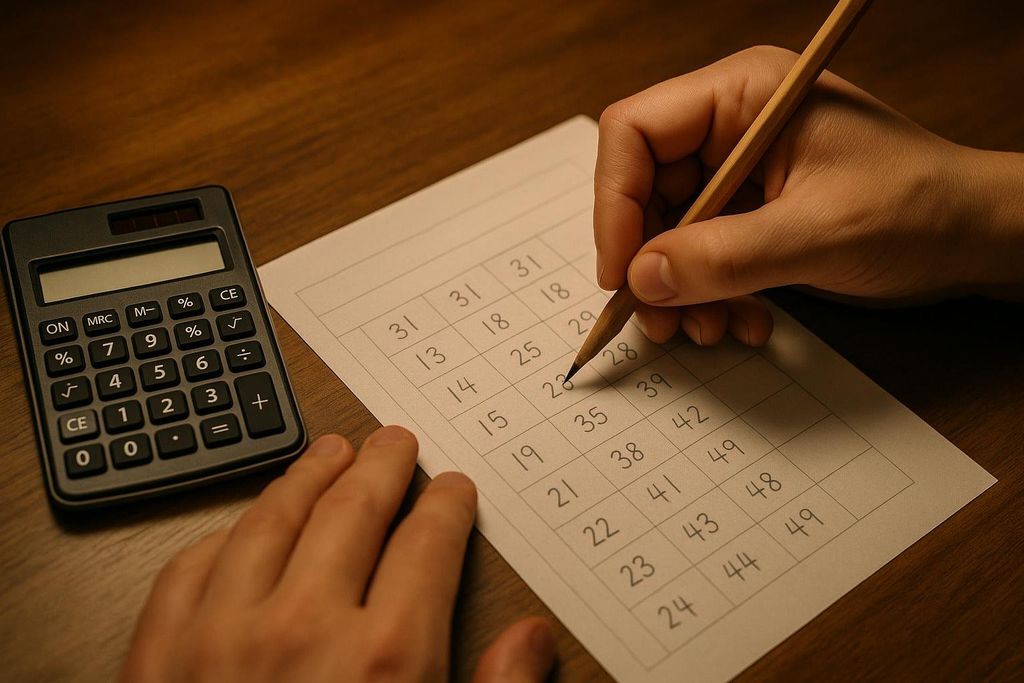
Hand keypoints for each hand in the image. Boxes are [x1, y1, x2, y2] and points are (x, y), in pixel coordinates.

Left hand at [121, 427, 555, 682]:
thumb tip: (533, 639)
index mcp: (387, 656)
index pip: (428, 542)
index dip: (445, 505)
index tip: (452, 487)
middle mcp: (305, 627)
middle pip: (353, 510)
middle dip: (382, 467)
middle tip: (395, 442)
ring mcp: (222, 637)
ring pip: (271, 519)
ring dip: (305, 476)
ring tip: (329, 450)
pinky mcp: (158, 661)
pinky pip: (189, 569)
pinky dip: (223, 536)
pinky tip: (241, 527)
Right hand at [595, 46, 1023, 345]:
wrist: (975, 238)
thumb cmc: (918, 210)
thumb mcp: (818, 234)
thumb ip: (724, 257)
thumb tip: (640, 279)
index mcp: (742, 95)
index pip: (634, 132)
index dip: (615, 203)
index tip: (622, 272)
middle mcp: (731, 125)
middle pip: (643, 188)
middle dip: (650, 261)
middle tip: (662, 320)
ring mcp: (739, 169)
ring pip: (667, 230)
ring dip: (680, 289)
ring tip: (709, 329)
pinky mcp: (750, 210)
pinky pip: (701, 253)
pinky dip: (710, 294)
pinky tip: (743, 320)